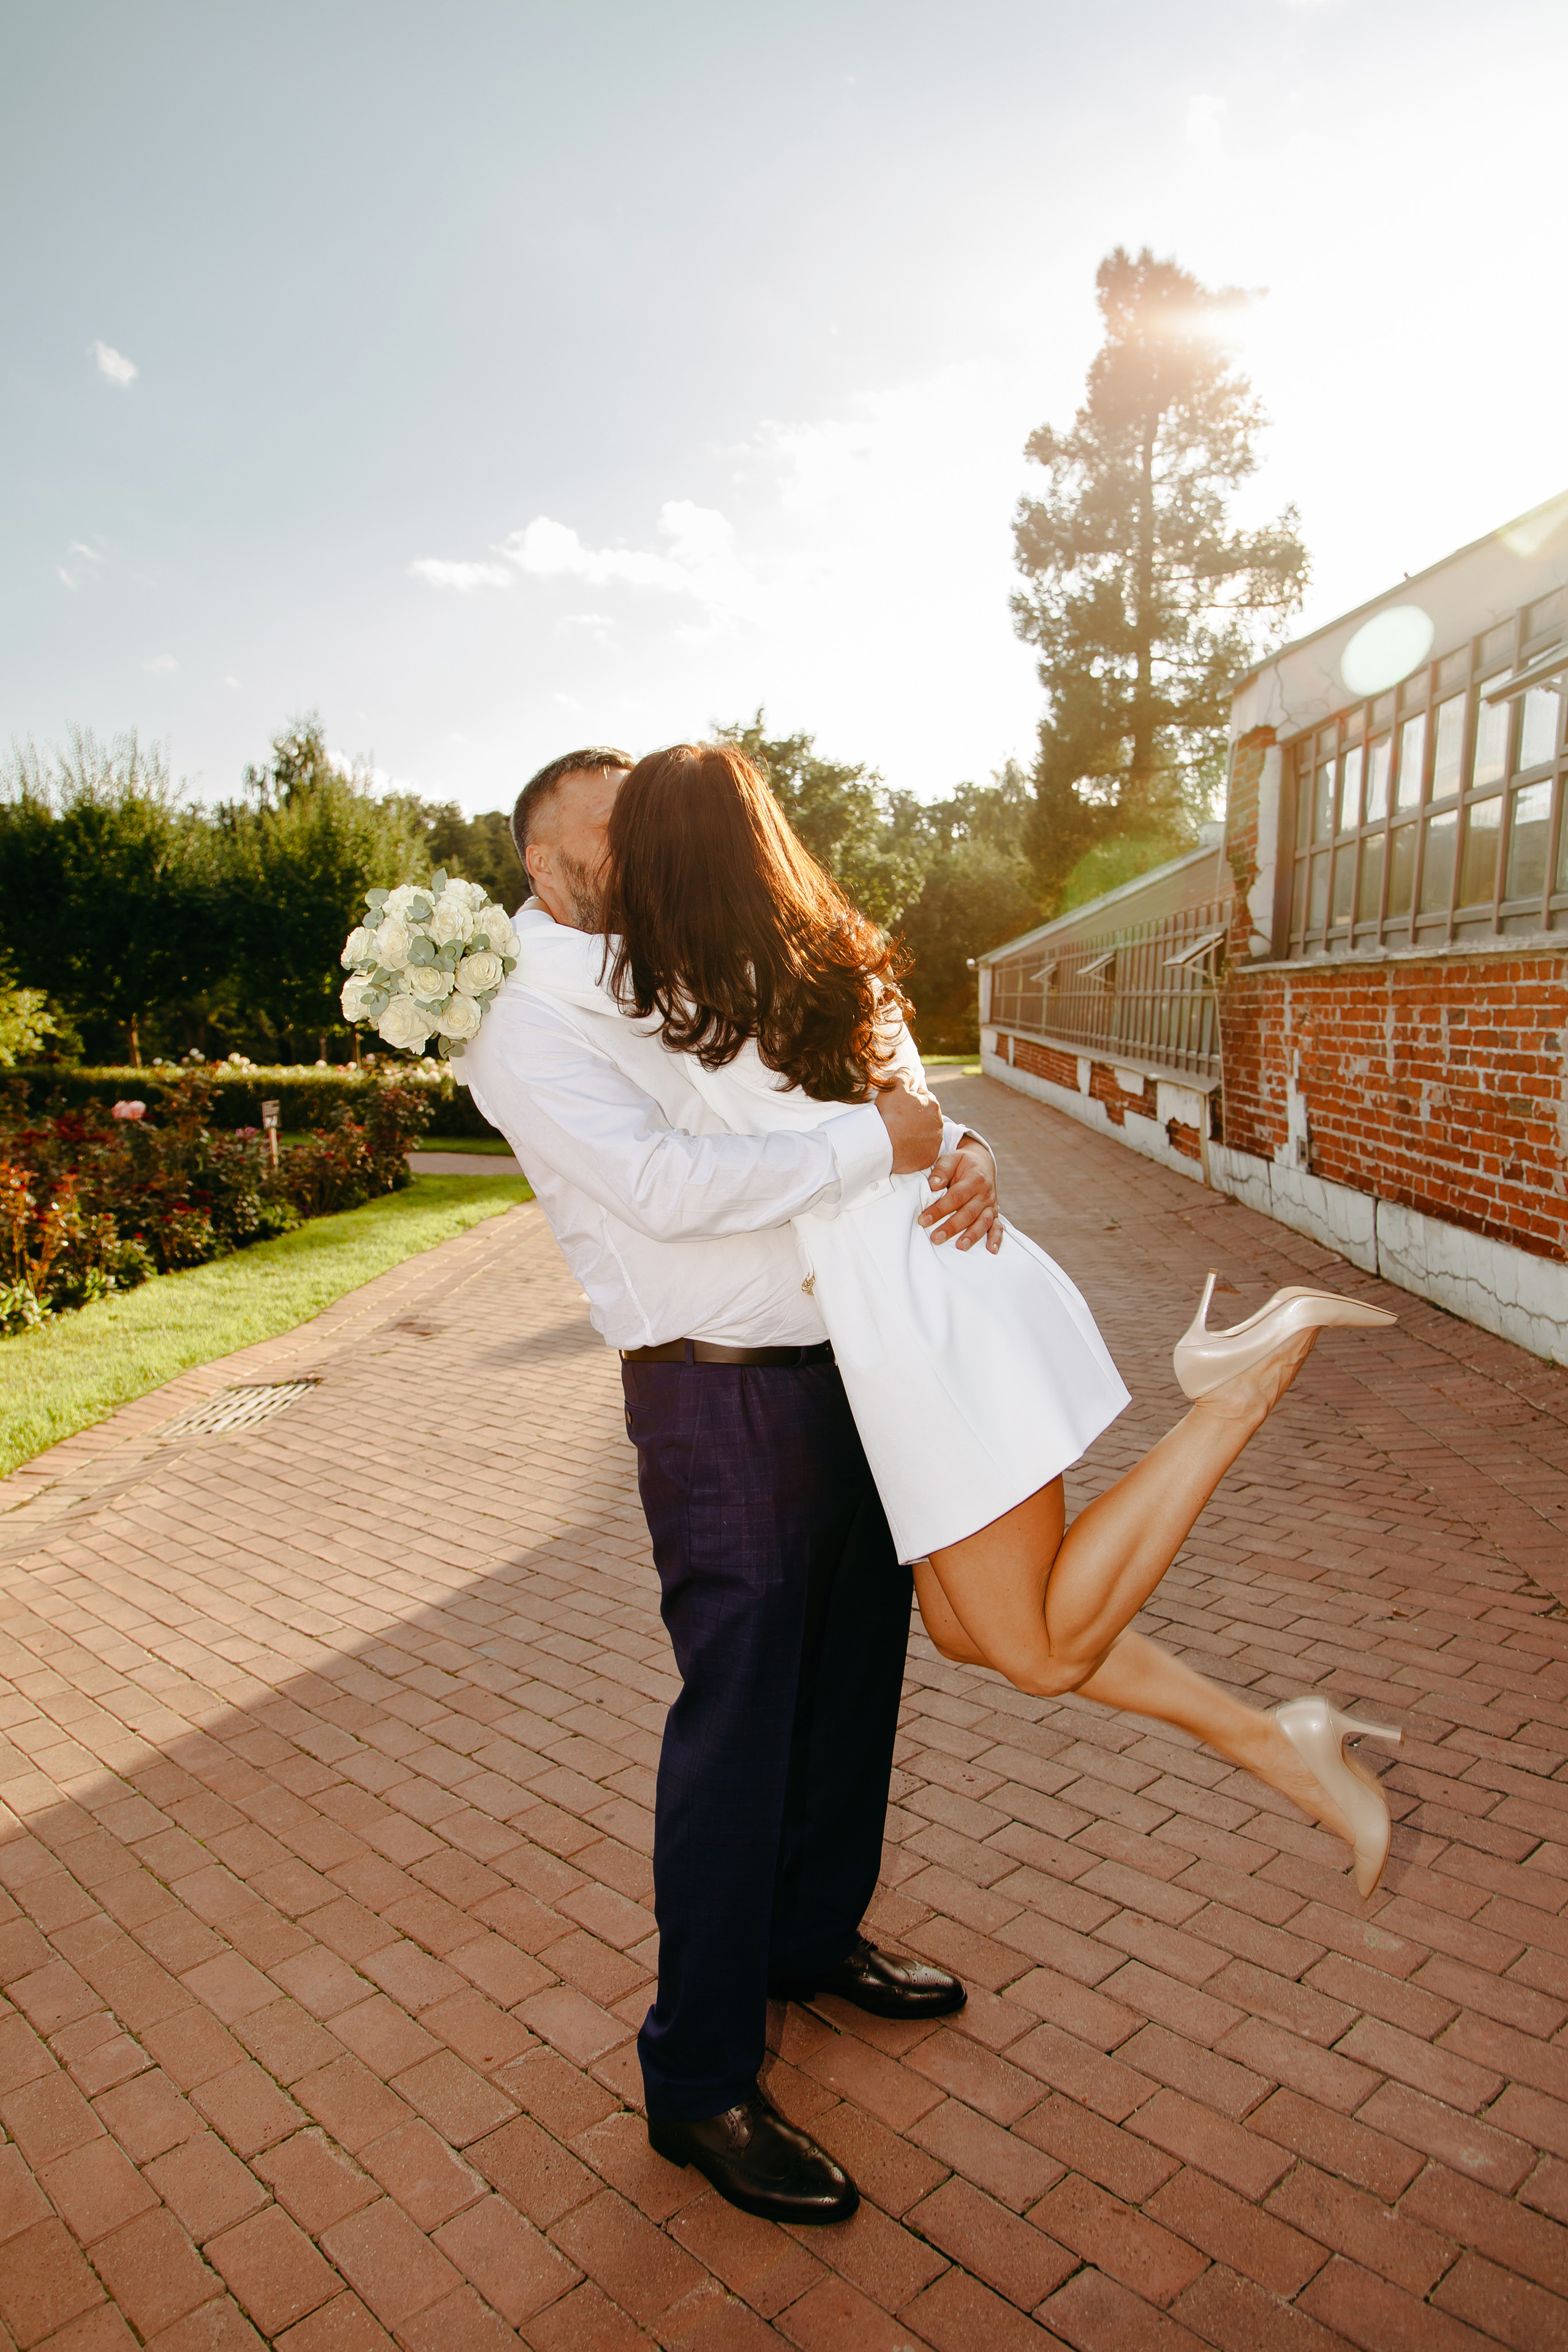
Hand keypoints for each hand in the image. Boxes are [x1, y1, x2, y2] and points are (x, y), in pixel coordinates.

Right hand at [875, 1075, 944, 1173]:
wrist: (881, 1145)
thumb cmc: (888, 1115)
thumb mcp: (893, 1086)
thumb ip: (904, 1075)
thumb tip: (910, 1072)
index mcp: (933, 1105)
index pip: (924, 1098)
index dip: (910, 1100)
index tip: (900, 1106)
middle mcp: (939, 1124)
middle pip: (926, 1116)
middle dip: (915, 1117)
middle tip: (898, 1121)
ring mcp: (935, 1142)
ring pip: (926, 1134)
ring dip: (916, 1132)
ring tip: (900, 1134)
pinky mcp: (929, 1157)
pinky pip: (923, 1150)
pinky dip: (915, 1148)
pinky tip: (903, 1146)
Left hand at [919, 1138, 1000, 1252]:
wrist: (982, 1162)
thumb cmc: (962, 1163)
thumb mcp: (952, 1158)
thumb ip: (942, 1169)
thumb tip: (934, 1185)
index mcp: (974, 1179)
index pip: (955, 1197)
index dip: (939, 1209)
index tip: (923, 1220)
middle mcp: (985, 1193)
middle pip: (968, 1212)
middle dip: (952, 1227)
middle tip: (936, 1238)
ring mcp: (991, 1204)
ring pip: (983, 1222)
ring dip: (972, 1235)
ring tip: (960, 1246)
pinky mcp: (994, 1213)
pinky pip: (998, 1226)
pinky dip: (996, 1238)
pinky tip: (992, 1249)